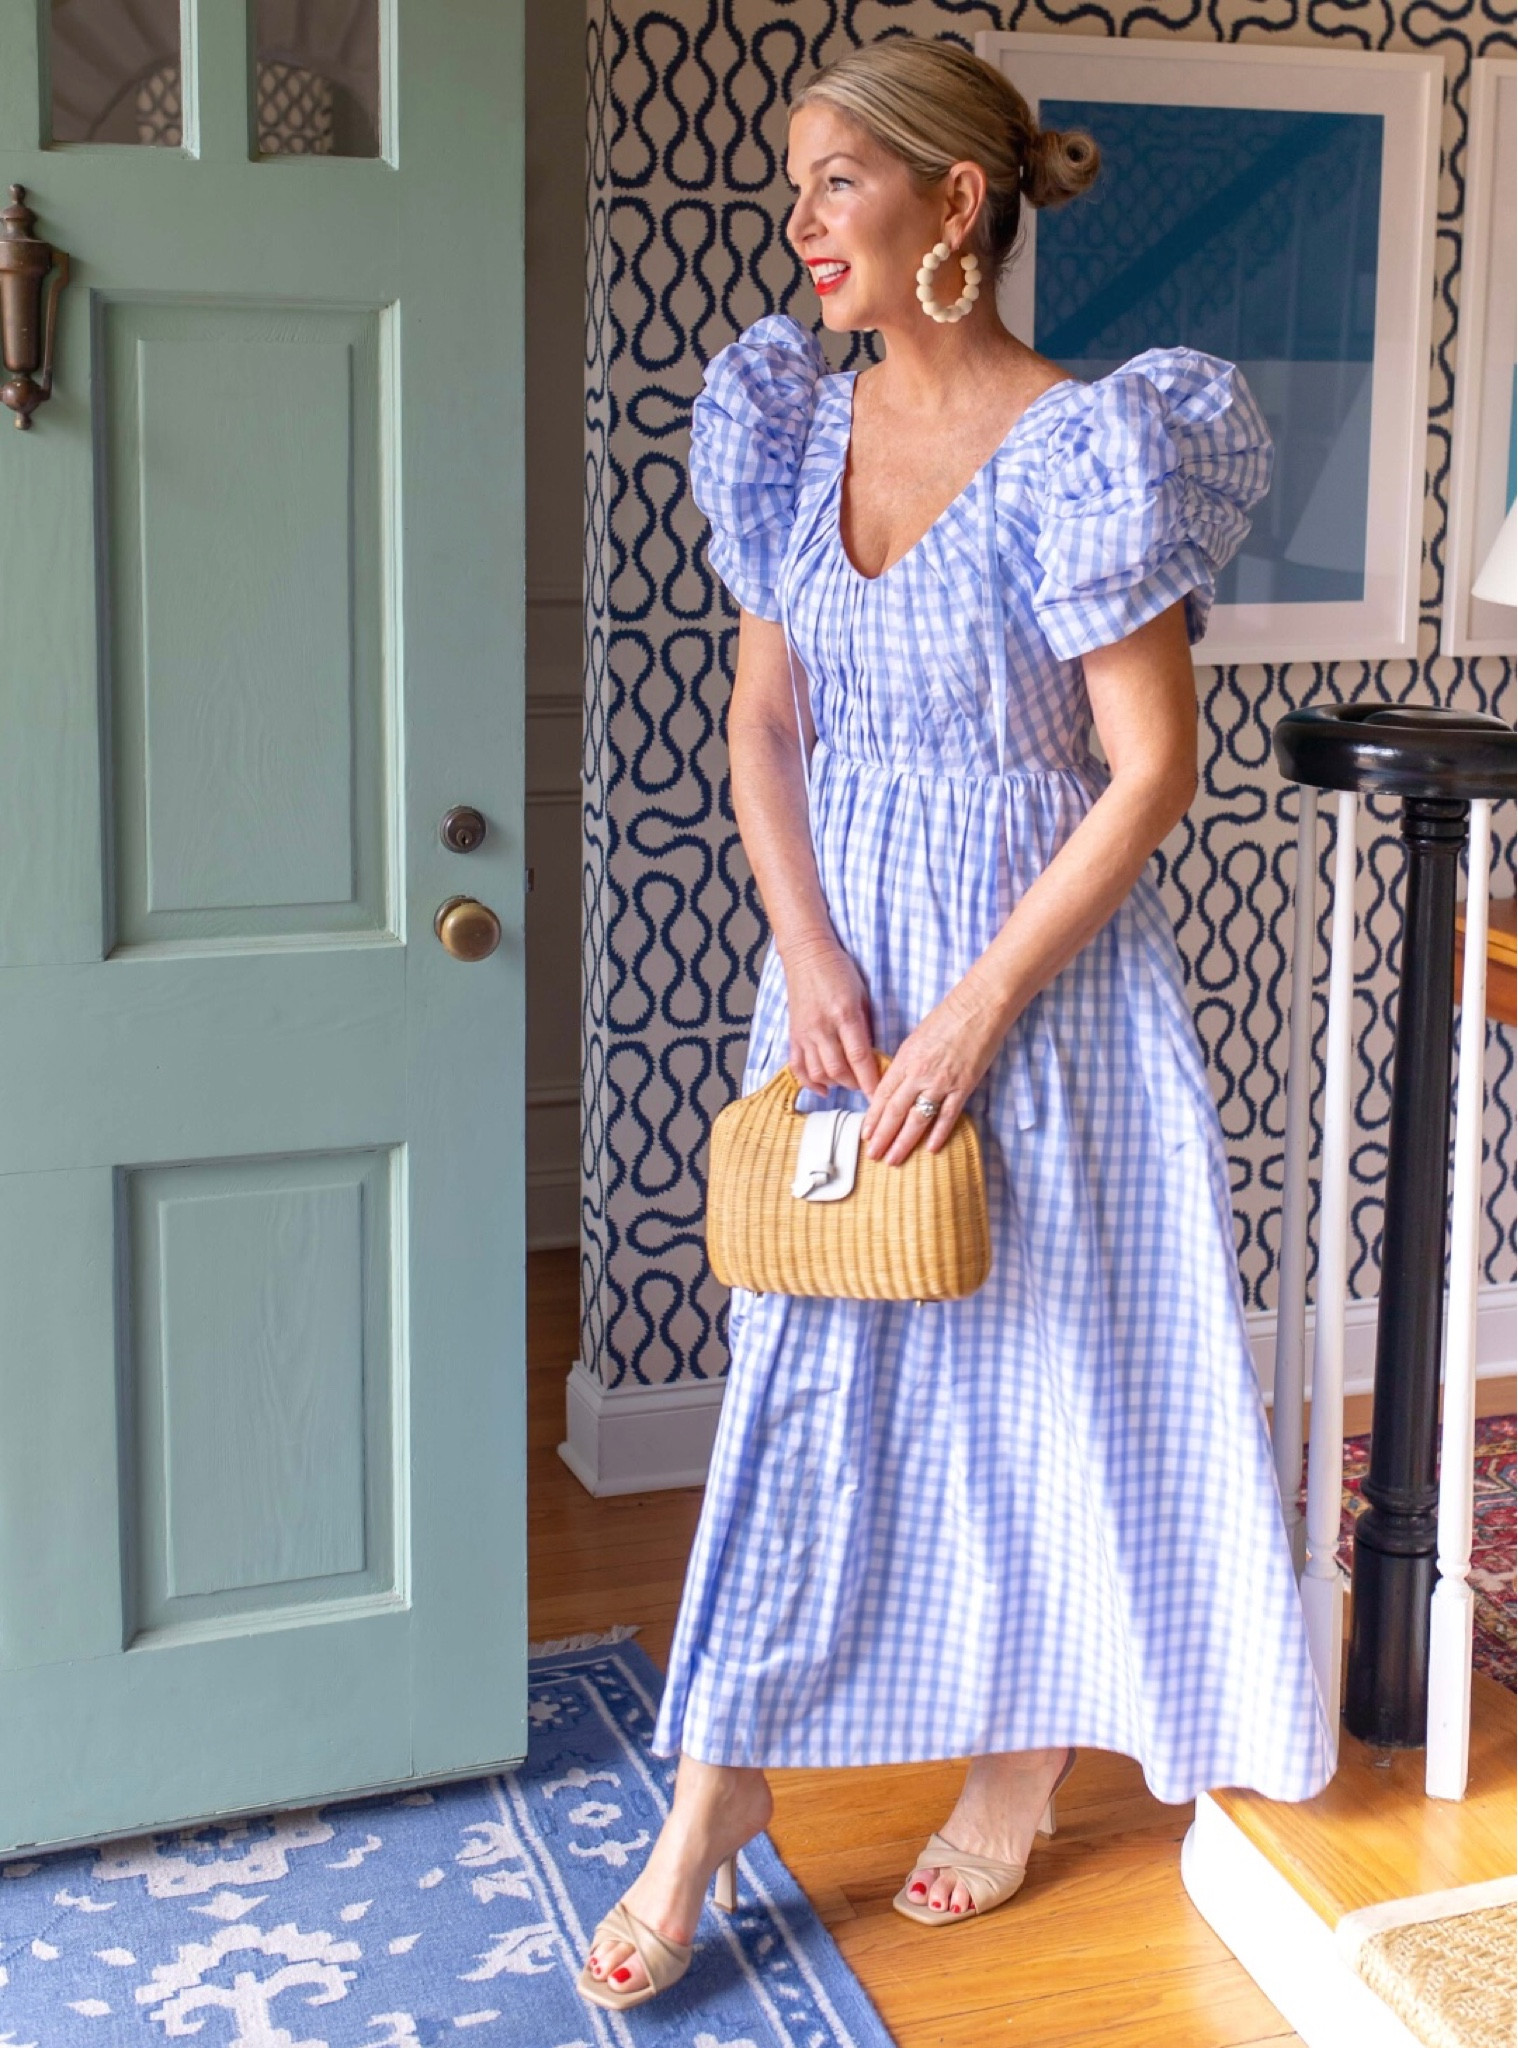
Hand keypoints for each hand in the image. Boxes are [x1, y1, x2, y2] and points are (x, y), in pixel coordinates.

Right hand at [781, 934, 879, 1098]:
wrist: (807, 954)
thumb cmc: (839, 971)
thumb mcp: (862, 995)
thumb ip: (866, 1026)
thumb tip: (875, 1056)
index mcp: (844, 1014)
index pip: (859, 1058)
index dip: (870, 1082)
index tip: (879, 1096)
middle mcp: (822, 1027)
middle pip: (838, 1070)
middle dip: (855, 1085)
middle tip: (867, 1086)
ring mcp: (805, 1033)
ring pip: (819, 1072)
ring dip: (836, 1084)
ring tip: (848, 1082)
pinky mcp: (793, 1035)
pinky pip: (798, 1066)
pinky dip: (810, 1082)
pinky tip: (823, 1088)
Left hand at [862, 975, 1007, 1165]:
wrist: (978, 1008)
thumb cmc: (947, 1019)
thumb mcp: (915, 1039)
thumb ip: (904, 1065)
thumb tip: (893, 1088)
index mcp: (905, 1059)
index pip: (883, 1095)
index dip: (872, 1118)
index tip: (865, 1135)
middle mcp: (919, 1073)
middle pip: (895, 1111)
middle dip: (882, 1136)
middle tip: (872, 1155)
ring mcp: (942, 1082)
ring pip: (918, 1119)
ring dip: (904, 1142)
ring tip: (893, 1159)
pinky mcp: (964, 1086)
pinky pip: (948, 1115)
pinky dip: (938, 1133)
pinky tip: (929, 1148)